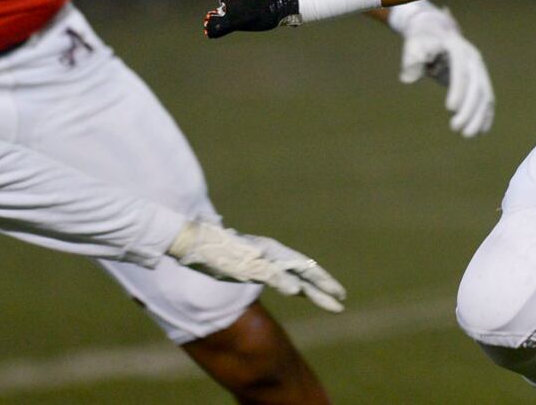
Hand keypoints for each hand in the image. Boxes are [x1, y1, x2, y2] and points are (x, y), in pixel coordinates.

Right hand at [168, 220, 345, 312]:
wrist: (192, 238)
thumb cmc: (216, 249)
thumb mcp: (241, 262)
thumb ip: (256, 269)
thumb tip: (264, 276)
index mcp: (271, 254)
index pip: (302, 268)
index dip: (320, 281)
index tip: (335, 294)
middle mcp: (271, 254)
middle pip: (305, 270)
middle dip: (325, 285)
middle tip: (343, 298)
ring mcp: (261, 258)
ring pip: (294, 272)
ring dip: (314, 287)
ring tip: (333, 297)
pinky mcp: (246, 262)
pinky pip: (268, 274)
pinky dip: (283, 281)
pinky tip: (296, 291)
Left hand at [389, 2, 494, 136]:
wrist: (434, 33)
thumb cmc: (421, 41)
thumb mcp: (413, 45)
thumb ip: (411, 60)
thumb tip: (409, 78)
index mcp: (457, 48)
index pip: (461, 70)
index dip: (458, 89)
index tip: (449, 109)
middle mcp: (473, 58)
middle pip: (477, 85)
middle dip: (469, 109)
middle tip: (455, 128)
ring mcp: (479, 69)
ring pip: (484, 94)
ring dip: (478, 116)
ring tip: (467, 135)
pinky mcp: (479, 80)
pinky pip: (486, 98)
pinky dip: (485, 114)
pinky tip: (482, 130)